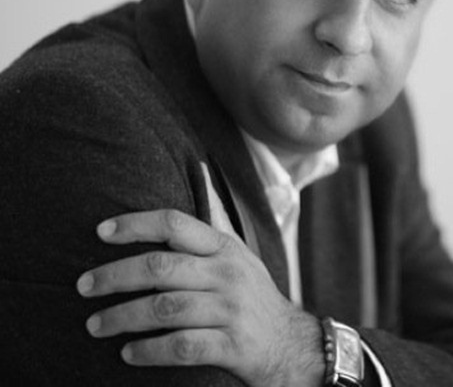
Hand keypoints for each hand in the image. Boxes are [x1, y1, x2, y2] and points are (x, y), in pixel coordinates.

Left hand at [76, 209, 324, 386]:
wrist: (291, 344)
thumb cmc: (253, 296)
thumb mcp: (239, 255)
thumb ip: (210, 226)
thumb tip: (191, 177)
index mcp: (225, 249)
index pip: (176, 224)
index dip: (136, 224)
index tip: (101, 232)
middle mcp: (228, 275)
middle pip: (161, 267)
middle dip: (115, 275)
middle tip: (83, 286)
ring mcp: (231, 311)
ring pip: (165, 309)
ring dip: (122, 317)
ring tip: (95, 325)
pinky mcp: (232, 346)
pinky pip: (181, 347)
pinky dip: (149, 351)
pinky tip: (128, 353)